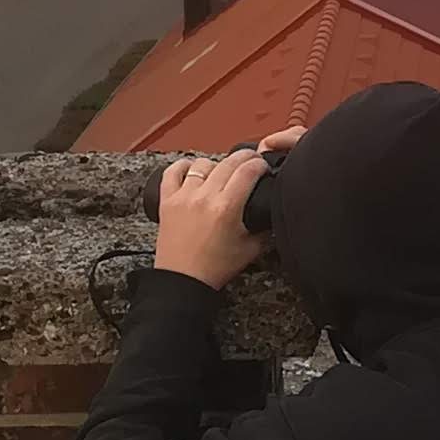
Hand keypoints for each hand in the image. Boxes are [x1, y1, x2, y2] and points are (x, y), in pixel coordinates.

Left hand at [153, 140, 288, 288]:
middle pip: (228, 162)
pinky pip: (172, 172)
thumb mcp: (250, 250)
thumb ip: (265, 230)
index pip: (248, 171)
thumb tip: (272, 214)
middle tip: (251, 161)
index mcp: (227, 208)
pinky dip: (183, 167)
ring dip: (216, 164)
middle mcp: (204, 197)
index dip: (260, 164)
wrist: (183, 281)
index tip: (263, 166)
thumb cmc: (213, 268)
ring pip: (202, 164)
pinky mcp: (167, 201)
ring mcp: (183, 197)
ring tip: (222, 173)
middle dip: (244, 157)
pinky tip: (192, 170)